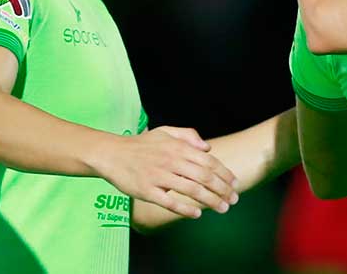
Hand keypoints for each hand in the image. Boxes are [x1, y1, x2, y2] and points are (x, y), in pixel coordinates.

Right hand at [89, 126, 238, 218]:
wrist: (111, 154)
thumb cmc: (141, 145)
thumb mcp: (165, 131)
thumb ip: (188, 135)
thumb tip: (208, 147)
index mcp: (178, 147)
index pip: (208, 161)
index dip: (224, 174)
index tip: (235, 184)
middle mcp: (171, 161)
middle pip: (204, 177)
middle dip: (222, 189)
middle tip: (233, 199)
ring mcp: (159, 176)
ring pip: (191, 190)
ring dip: (210, 200)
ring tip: (223, 208)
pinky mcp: (147, 191)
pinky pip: (170, 202)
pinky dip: (185, 209)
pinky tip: (197, 214)